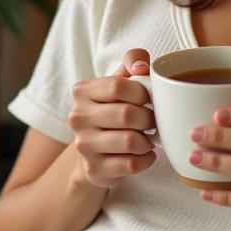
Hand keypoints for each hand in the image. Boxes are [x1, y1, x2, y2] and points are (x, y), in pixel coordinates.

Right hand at [68, 48, 157, 189]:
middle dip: (149, 118)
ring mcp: (83, 145)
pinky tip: (145, 153)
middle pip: (127, 115)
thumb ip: (133, 62)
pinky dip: (147, 159)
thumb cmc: (114, 108)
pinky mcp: (94, 169)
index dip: (142, 92)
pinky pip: (132, 164)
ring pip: (130, 141)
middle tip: (153, 120)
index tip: (148, 99)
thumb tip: (142, 66)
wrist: (95, 150)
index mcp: (82, 91)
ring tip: (149, 137)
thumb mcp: (121, 80)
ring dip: (148, 140)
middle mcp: (77, 117)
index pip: (118, 86)